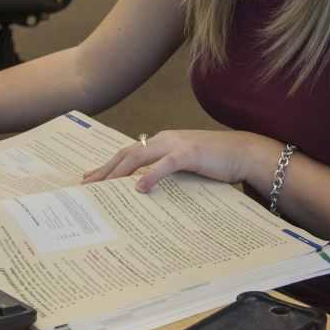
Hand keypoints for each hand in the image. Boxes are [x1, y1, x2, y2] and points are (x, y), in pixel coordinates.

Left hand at [81, 130, 280, 192]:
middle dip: (105, 170)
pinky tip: (139, 189)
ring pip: (139, 157)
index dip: (108, 165)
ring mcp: (175, 144)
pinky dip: (150, 176)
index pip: (128, 153)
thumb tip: (146, 189)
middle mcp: (164, 139)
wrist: (242, 152)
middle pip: (126, 154)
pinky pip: (164, 164)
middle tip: (87, 185)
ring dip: (118, 173)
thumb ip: (166, 172)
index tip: (91, 178)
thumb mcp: (185, 166)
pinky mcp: (189, 153)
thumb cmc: (215, 162)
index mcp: (162, 141)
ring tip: (104, 187)